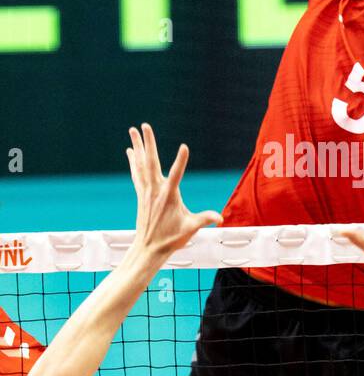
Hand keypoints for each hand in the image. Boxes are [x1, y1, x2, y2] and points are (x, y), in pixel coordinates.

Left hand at [127, 123, 221, 257]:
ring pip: (141, 164)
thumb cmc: (170, 239)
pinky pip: (136, 173)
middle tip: (145, 126)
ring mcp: (146, 191)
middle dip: (148, 143)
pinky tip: (130, 152)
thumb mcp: (190, 229)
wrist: (148, 249)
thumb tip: (220, 218)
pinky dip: (133, 162)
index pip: (176, 175)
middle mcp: (155, 190)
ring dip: (137, 147)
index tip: (184, 147)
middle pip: (151, 162)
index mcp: (169, 196)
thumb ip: (205, 219)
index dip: (181, 161)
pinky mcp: (141, 194)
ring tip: (132, 131)